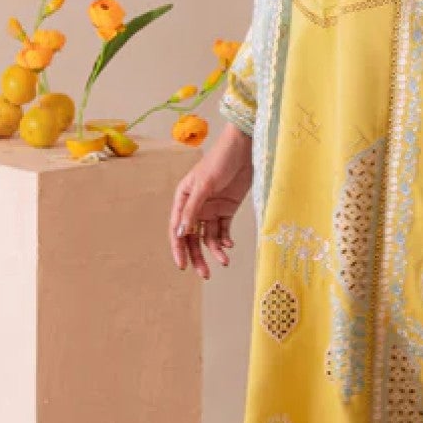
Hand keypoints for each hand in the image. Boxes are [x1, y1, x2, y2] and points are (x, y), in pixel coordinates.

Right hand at [168, 124, 253, 278]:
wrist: (245, 149)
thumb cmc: (220, 160)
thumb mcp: (204, 185)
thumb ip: (193, 210)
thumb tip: (180, 233)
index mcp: (183, 198)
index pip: (177, 229)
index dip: (179, 248)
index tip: (183, 266)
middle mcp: (195, 206)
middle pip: (192, 237)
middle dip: (197, 256)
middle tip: (205, 274)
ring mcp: (211, 208)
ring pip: (209, 237)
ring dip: (215, 250)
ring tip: (224, 261)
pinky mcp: (227, 209)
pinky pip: (223, 230)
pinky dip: (226, 240)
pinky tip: (230, 245)